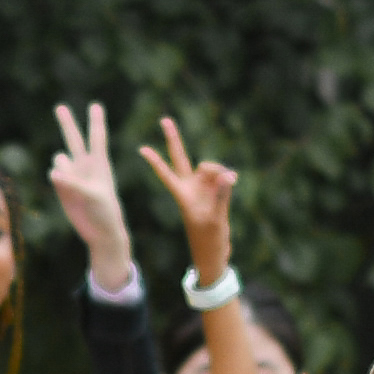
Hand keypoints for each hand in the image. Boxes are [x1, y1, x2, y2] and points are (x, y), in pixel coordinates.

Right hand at [46, 99, 137, 285]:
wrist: (101, 231)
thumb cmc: (106, 212)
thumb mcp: (93, 196)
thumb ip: (73, 183)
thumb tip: (53, 173)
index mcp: (100, 163)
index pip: (97, 136)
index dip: (96, 120)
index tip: (96, 105)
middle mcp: (85, 165)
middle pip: (74, 138)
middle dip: (67, 123)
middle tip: (60, 106)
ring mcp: (72, 175)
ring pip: (59, 158)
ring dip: (64, 168)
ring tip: (77, 187)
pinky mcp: (61, 186)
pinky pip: (53, 174)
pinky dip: (57, 179)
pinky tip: (66, 190)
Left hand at [135, 115, 239, 278]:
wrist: (214, 254)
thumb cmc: (209, 241)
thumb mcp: (215, 219)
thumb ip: (221, 195)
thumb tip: (227, 174)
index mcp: (182, 196)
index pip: (166, 174)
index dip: (156, 161)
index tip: (141, 149)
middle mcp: (190, 188)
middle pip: (180, 158)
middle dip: (174, 139)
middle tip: (164, 119)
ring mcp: (202, 188)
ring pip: (209, 167)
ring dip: (219, 170)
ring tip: (229, 182)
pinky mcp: (214, 192)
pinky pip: (221, 177)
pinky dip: (227, 178)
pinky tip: (233, 181)